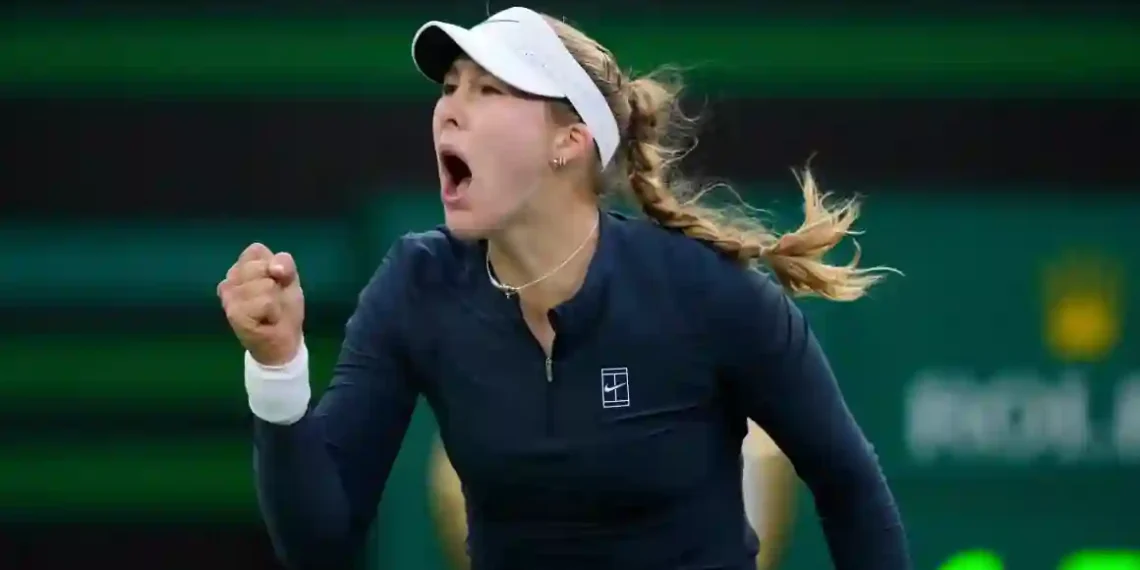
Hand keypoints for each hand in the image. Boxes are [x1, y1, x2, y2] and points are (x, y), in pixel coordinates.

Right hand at [217, 243, 304, 365]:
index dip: (272, 263)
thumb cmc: (284, 308)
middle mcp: (230, 280)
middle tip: (272, 299)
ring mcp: (229, 297)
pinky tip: (266, 320)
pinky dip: (273, 312)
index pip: (255, 250)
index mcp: (242, 268)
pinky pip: (265, 302)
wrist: (283, 341)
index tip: (276, 280)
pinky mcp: (235, 313)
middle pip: (258, 266)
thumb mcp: (290, 280)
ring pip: (264, 285)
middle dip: (274, 283)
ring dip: (275, 300)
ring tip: (269, 312)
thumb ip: (286, 264)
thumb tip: (275, 268)